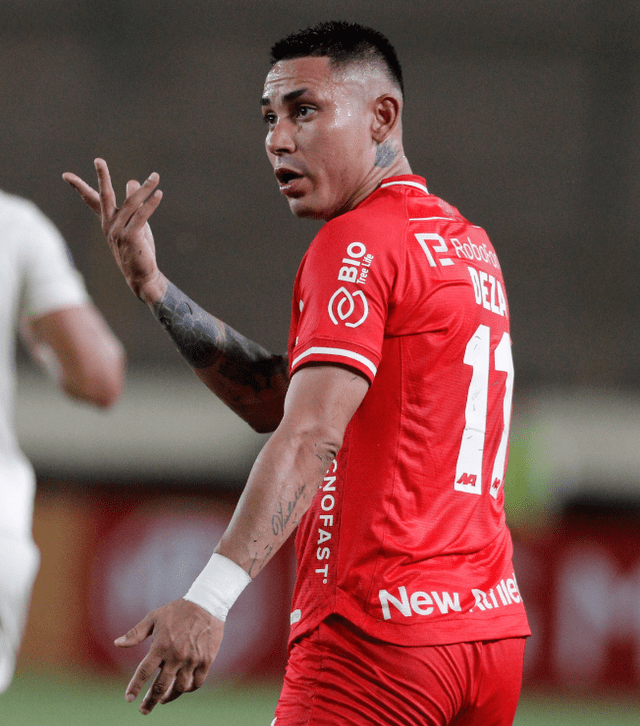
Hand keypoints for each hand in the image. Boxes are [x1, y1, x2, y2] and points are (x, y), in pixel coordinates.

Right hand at [63, 158, 166, 300]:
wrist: (141, 276)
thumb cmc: (138, 250)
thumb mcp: (135, 224)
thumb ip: (133, 204)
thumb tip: (132, 181)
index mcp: (107, 221)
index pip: (92, 201)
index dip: (79, 187)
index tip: (66, 175)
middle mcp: (110, 224)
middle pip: (104, 196)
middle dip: (102, 177)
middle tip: (98, 160)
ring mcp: (119, 231)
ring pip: (132, 203)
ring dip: (145, 188)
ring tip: (156, 176)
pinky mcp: (131, 237)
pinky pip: (142, 216)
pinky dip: (151, 204)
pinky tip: (159, 195)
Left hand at [114, 598, 224, 714]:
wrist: (207, 603)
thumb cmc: (178, 610)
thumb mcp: (154, 617)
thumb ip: (135, 633)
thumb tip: (117, 643)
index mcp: (161, 645)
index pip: (144, 672)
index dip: (135, 687)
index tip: (128, 698)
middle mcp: (176, 655)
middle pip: (161, 686)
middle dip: (150, 701)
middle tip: (143, 710)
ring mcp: (192, 659)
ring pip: (179, 688)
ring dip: (169, 697)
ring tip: (163, 699)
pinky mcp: (206, 660)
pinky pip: (196, 683)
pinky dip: (188, 689)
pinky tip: (182, 688)